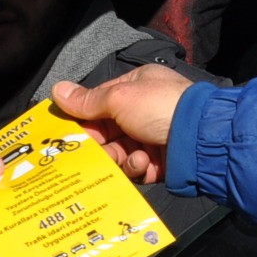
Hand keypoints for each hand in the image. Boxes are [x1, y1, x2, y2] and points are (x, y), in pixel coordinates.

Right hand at [51, 65, 192, 183]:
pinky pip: (136, 168)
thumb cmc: (161, 107)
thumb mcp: (119, 97)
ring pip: (119, 153)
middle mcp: (144, 111)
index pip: (100, 102)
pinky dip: (136, 168)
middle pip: (108, 131)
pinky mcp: (160, 161)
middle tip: (93, 152)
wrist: (199, 138)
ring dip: (119, 157)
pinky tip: (144, 163)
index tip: (68, 133)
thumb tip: (57, 90)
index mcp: (136, 87)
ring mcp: (153, 136)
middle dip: (100, 144)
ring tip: (128, 157)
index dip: (83, 118)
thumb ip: (87, 100)